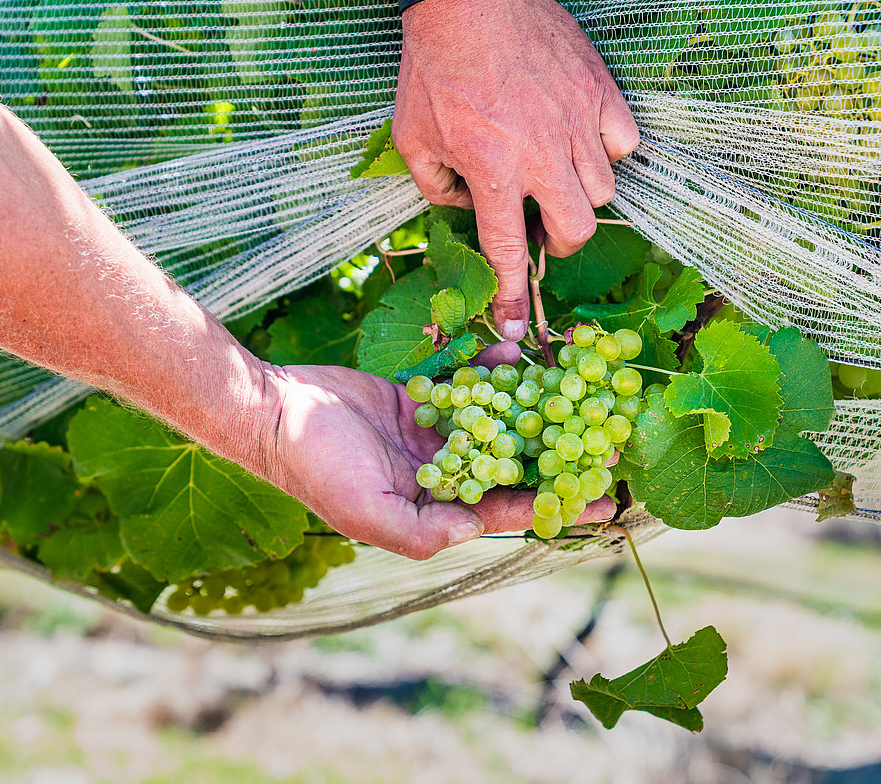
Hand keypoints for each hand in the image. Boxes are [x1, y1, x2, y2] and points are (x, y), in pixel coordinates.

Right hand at [259, 344, 615, 559]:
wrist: (274, 411)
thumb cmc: (317, 469)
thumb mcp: (368, 511)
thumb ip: (425, 529)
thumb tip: (481, 530)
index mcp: (435, 511)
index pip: (507, 510)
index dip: (555, 503)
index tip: (604, 495)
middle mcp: (441, 475)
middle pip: (513, 465)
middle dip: (558, 452)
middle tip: (606, 435)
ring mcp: (432, 436)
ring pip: (496, 421)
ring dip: (532, 405)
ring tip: (577, 386)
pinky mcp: (420, 399)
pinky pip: (466, 385)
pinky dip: (490, 369)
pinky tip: (517, 350)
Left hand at [393, 0, 639, 338]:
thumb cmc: (434, 67)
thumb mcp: (412, 138)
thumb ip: (434, 188)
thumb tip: (462, 208)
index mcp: (493, 171)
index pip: (507, 252)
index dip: (511, 295)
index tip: (513, 325)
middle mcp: (542, 156)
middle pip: (576, 230)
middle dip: (558, 243)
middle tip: (538, 228)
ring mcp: (577, 123)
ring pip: (603, 189)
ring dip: (577, 197)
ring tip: (552, 176)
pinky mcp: (599, 92)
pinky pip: (623, 142)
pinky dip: (606, 152)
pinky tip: (579, 142)